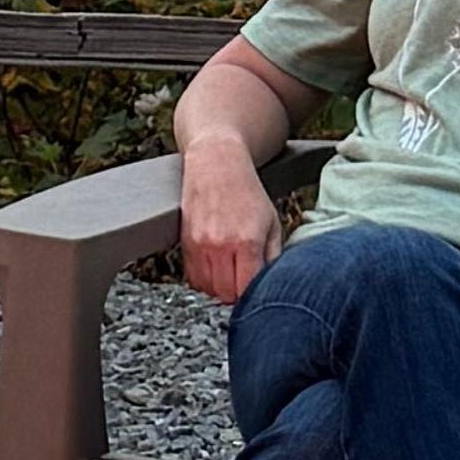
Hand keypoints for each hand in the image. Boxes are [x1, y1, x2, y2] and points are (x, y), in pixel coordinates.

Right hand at [179, 146, 280, 308]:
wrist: (216, 163)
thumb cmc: (246, 191)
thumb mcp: (272, 222)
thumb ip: (275, 256)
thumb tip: (273, 284)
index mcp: (247, 241)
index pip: (248, 289)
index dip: (255, 296)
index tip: (259, 292)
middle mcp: (220, 245)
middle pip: (226, 294)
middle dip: (237, 294)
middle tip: (245, 283)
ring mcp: (199, 244)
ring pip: (207, 289)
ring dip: (220, 288)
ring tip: (231, 273)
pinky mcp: (185, 242)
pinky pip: (193, 277)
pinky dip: (205, 280)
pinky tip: (216, 267)